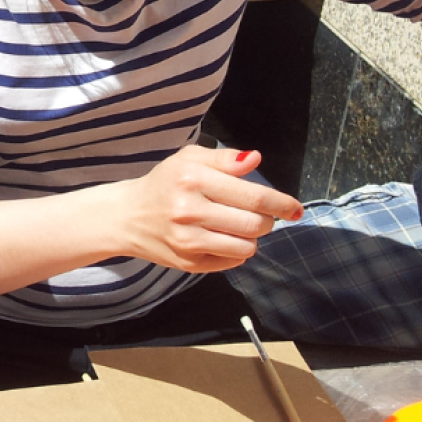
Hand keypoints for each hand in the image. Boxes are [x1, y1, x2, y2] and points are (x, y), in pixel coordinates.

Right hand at [115, 146, 303, 272]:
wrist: (126, 216)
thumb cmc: (164, 184)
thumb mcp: (189, 159)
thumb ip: (224, 158)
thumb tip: (254, 158)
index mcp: (192, 179)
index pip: (253, 197)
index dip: (282, 203)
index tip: (295, 208)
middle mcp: (189, 210)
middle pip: (255, 224)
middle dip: (267, 220)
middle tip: (260, 214)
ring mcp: (188, 240)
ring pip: (247, 246)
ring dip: (252, 237)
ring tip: (239, 226)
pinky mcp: (188, 263)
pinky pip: (232, 261)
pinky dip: (236, 250)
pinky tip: (222, 238)